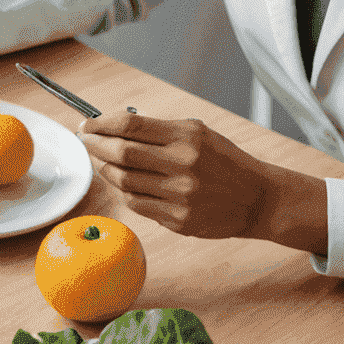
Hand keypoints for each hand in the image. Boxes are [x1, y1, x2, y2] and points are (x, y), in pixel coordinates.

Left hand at [78, 112, 328, 251]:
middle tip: (85, 141)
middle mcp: (183, 165)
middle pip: (121, 153)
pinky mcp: (178, 220)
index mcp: (188, 137)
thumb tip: (113, 127)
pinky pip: (136, 204)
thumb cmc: (224, 162)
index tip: (87, 123)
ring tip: (100, 160)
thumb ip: (159, 130)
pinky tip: (120, 182)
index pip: (131, 126)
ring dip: (104, 169)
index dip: (101, 124)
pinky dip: (123, 191)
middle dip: (95, 145)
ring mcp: (180, 195)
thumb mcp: (199, 134)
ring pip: (123, 181)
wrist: (258, 199)